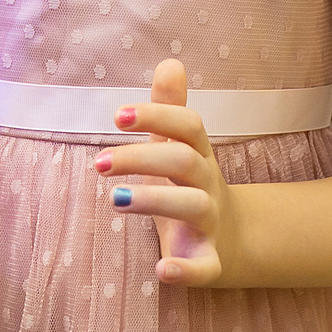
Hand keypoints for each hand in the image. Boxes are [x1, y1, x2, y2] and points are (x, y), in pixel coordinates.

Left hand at [100, 58, 240, 285]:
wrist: (233, 241)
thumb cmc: (191, 186)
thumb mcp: (180, 148)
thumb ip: (170, 110)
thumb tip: (169, 61)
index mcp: (199, 154)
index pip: (188, 125)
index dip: (157, 116)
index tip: (118, 115)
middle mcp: (208, 184)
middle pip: (184, 162)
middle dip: (141, 158)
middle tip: (98, 163)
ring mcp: (211, 222)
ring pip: (193, 206)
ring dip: (155, 200)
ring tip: (114, 200)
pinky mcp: (210, 261)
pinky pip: (204, 267)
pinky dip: (186, 270)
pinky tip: (161, 270)